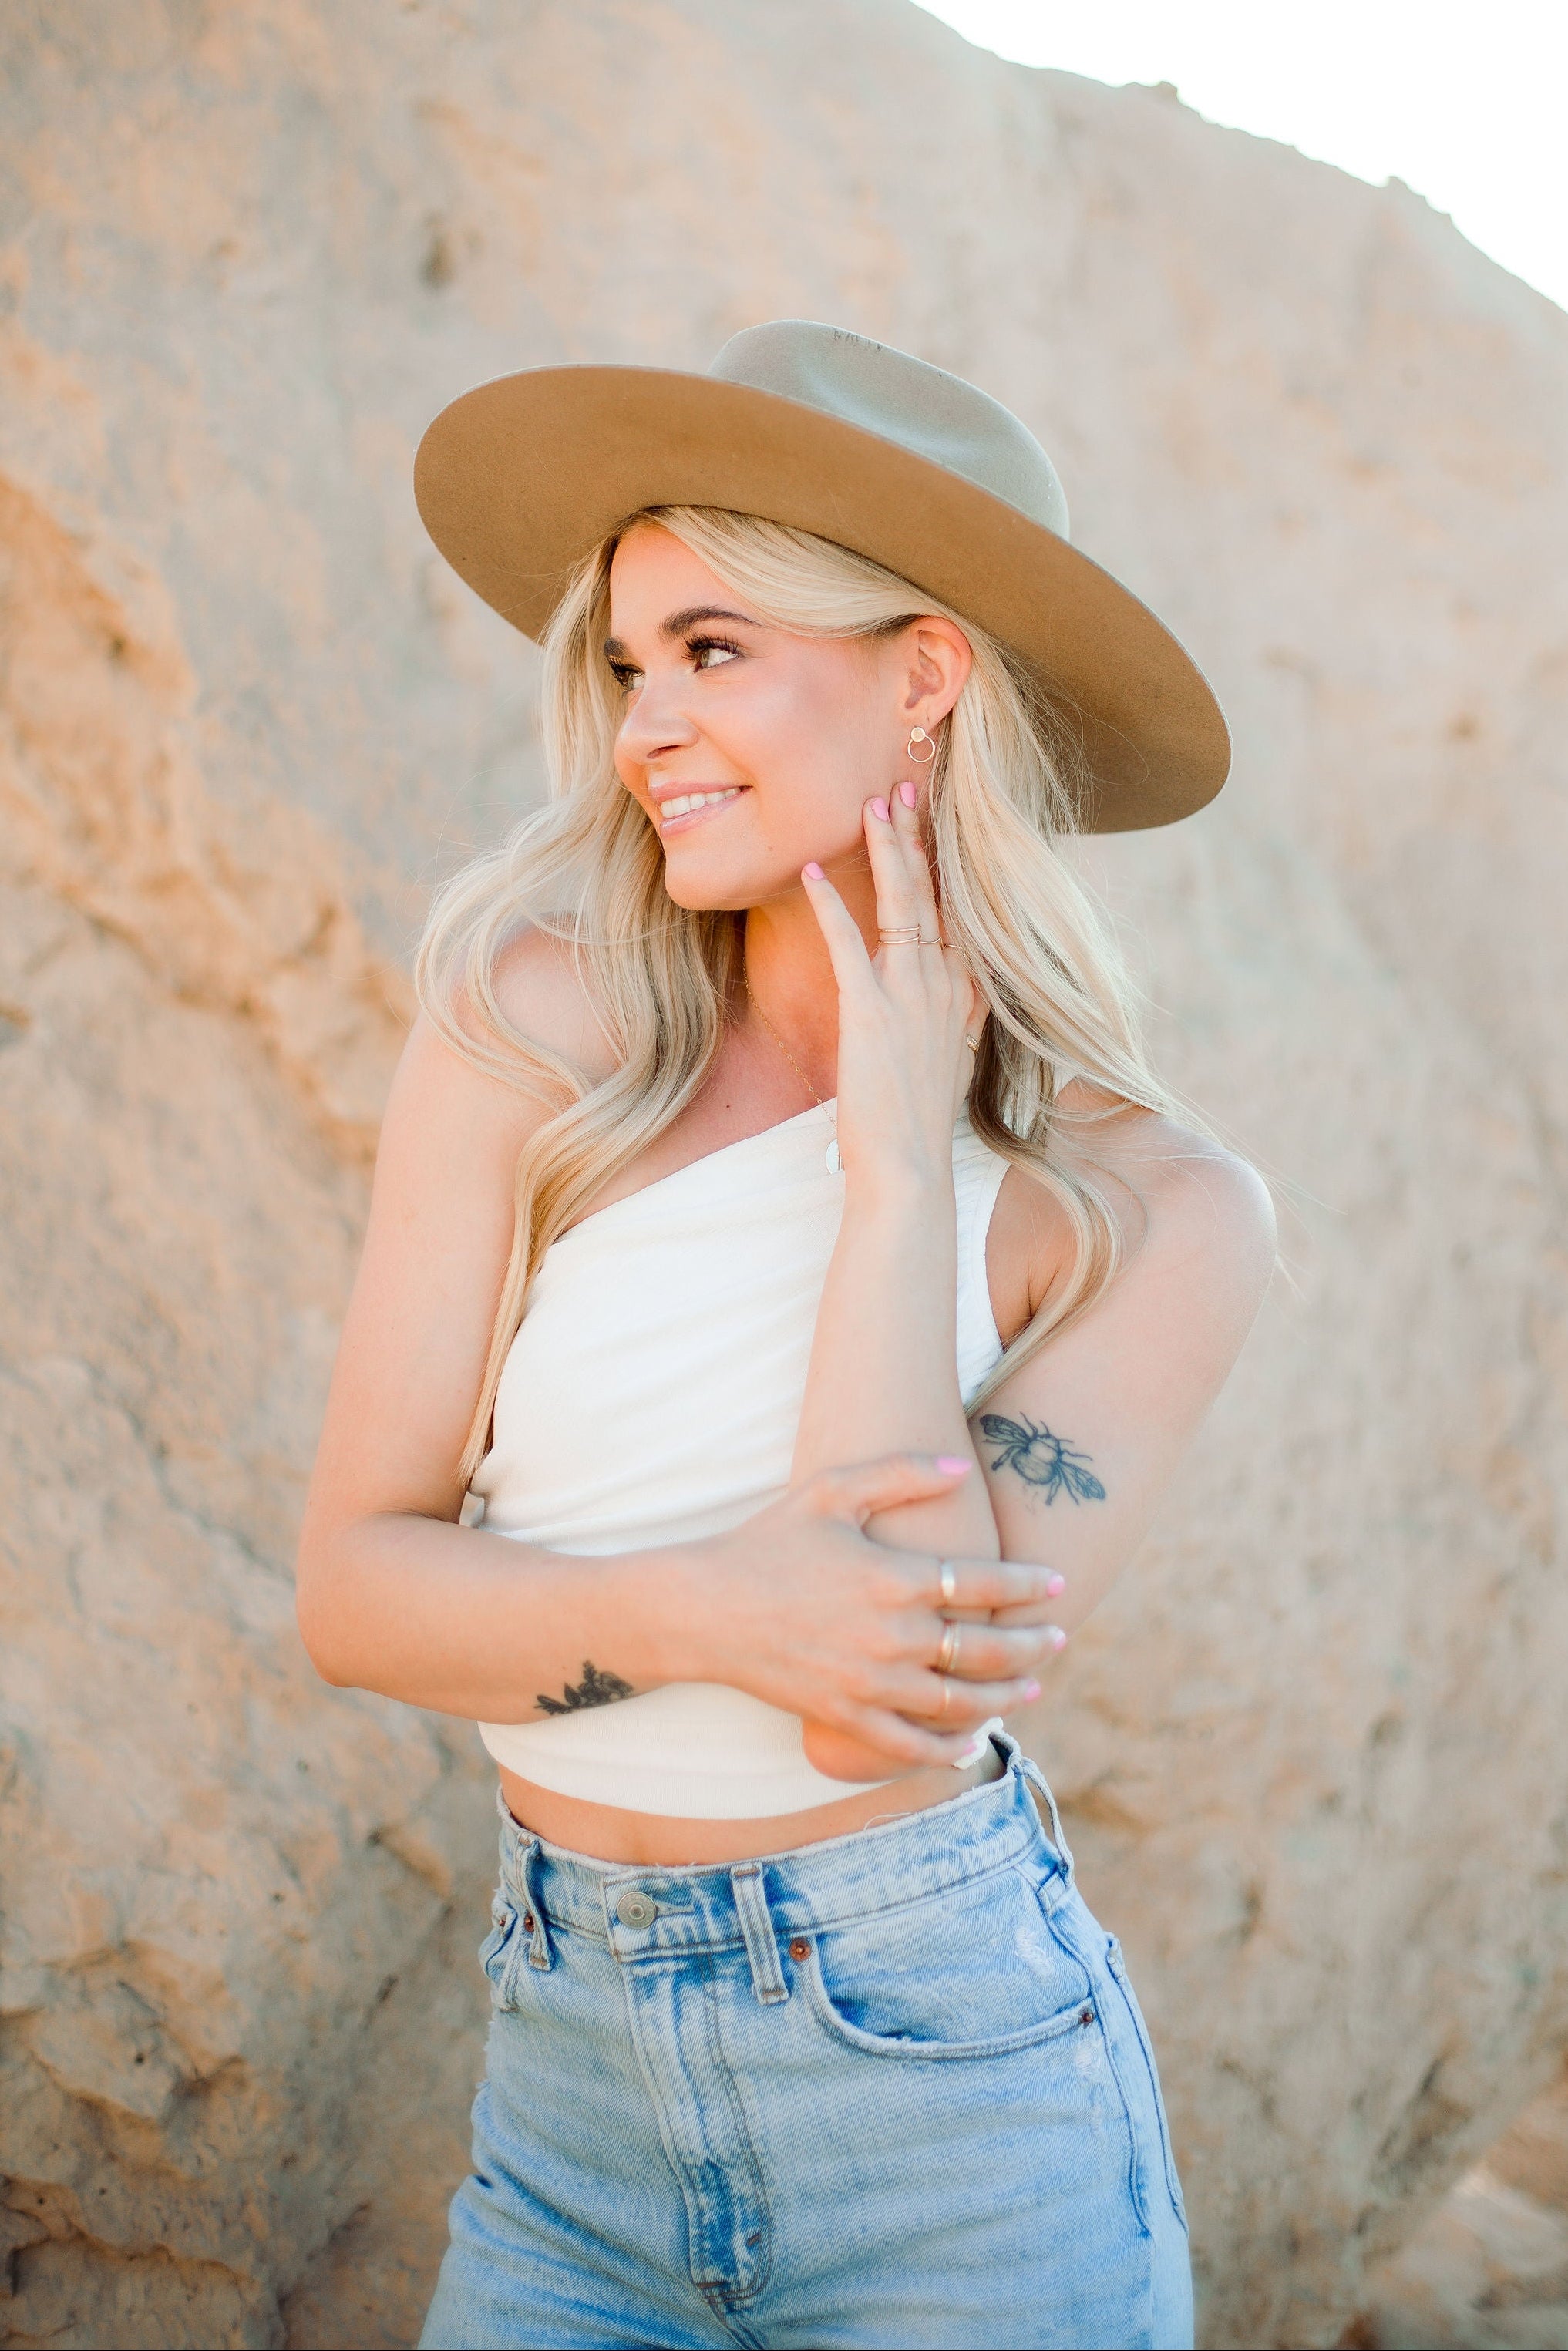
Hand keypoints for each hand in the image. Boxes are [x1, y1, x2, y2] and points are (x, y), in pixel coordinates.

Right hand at [676, 1453, 1066, 1773]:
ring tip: (1031, 1685)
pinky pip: (912, 1746)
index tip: (1057, 1582)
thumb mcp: (831, 1490)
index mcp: (894, 1578)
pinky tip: (973, 1740)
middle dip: (1033, 1645)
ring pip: (959, 1701)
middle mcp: (892, 1636)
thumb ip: (900, 1472)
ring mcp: (870, 1684)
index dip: (1029, 1585)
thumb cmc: (767, 1542)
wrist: (702, 1609)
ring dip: (1005, 1695)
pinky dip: (949, 1748)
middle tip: (1059, 1637)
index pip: (985, 1585)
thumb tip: (963, 1467)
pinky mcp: (845, 1718)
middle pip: (986, 1649)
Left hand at [803, 778, 981, 1193]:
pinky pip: (849, 944)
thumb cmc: (916, 1125)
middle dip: (918, 835)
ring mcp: (911, 996)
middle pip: (933, 894)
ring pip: (903, 904)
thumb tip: (937, 998)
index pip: (956, 913)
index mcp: (965, 995)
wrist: (908, 1169)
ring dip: (887, 850)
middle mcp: (946, 986)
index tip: (935, 819)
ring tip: (873, 804)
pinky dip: (831, 906)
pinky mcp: (870, 1011)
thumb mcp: (946, 1062)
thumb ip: (945, 1020)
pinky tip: (812, 873)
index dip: (944, 863)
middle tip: (902, 784)